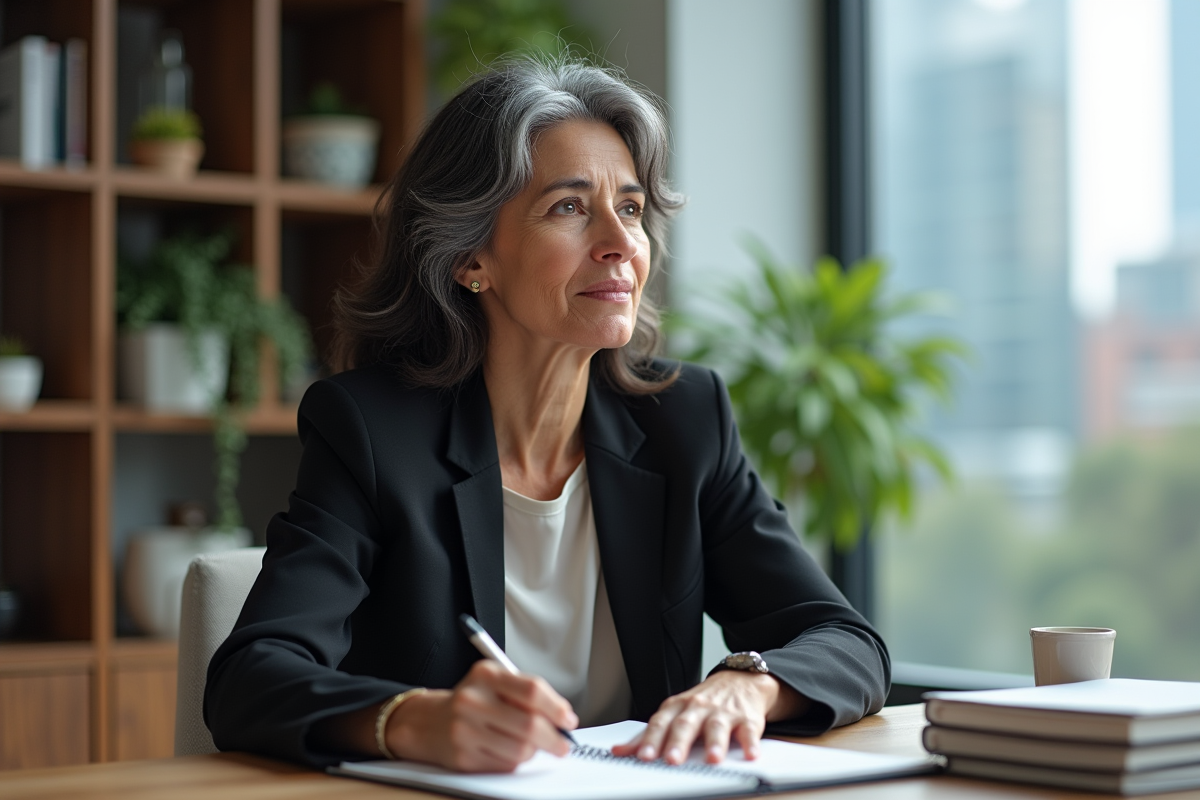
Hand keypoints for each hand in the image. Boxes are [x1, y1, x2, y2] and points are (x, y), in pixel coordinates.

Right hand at [387, 660, 577, 772]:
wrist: (428, 722)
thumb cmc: (471, 701)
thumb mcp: (494, 682)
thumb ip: (526, 693)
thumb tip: (562, 717)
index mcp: (486, 675)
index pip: (532, 691)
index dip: (556, 708)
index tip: (568, 720)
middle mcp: (473, 700)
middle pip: (530, 724)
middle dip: (554, 738)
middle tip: (562, 744)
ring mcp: (465, 730)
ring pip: (520, 750)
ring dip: (533, 751)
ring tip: (529, 745)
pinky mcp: (463, 757)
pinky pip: (505, 765)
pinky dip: (514, 761)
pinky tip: (506, 751)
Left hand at [611, 670, 807, 765]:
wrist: (740, 681)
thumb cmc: (702, 703)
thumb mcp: (674, 713)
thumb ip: (649, 734)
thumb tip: (619, 751)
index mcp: (677, 708)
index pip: (661, 723)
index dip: (652, 740)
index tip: (644, 756)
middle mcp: (698, 708)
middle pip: (686, 725)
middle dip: (678, 743)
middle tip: (672, 760)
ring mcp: (722, 712)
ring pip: (717, 726)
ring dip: (714, 743)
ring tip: (712, 759)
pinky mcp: (747, 719)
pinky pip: (748, 731)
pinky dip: (750, 743)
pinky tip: (751, 754)